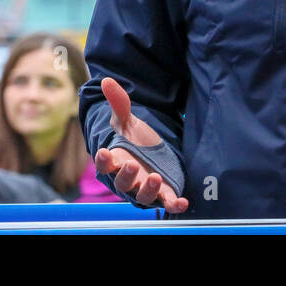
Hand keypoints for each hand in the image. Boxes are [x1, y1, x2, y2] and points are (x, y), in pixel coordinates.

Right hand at [92, 78, 189, 212]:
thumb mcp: (127, 120)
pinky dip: (173, 205)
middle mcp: (129, 178)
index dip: (103, 160)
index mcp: (116, 160)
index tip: (104, 152)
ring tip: (155, 178)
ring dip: (148, 190)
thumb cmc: (134, 139)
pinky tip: (182, 202)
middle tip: (132, 164)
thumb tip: (106, 80)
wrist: (152, 153)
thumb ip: (118, 102)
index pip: (105, 163)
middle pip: (122, 183)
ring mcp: (145, 187)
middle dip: (126, 175)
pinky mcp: (164, 193)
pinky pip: (167, 203)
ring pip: (143, 196)